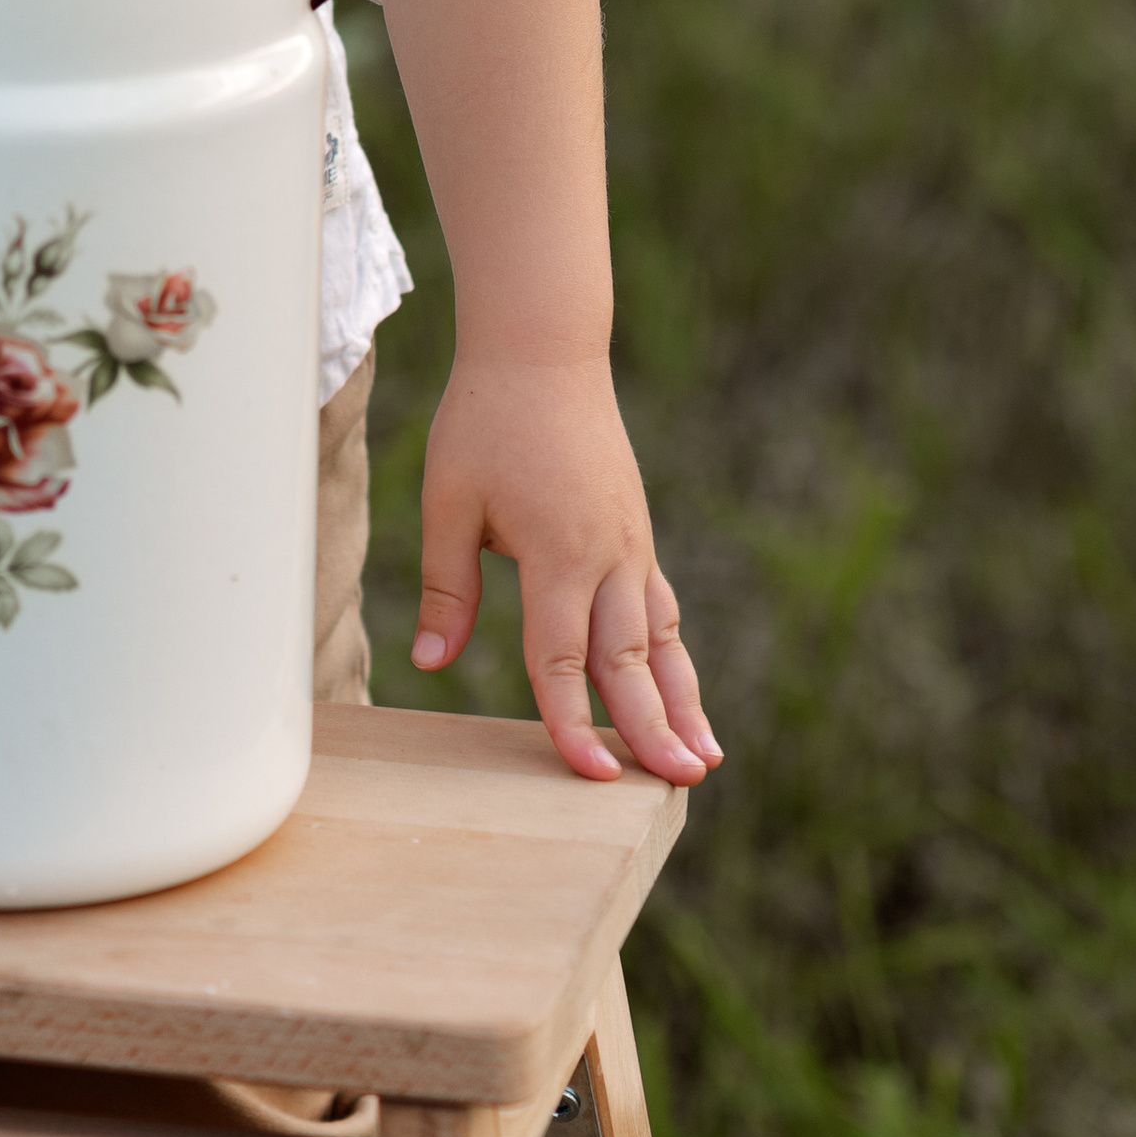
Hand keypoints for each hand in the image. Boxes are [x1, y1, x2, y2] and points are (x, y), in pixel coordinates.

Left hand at [412, 350, 719, 786]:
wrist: (543, 349)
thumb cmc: (485, 420)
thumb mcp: (449, 499)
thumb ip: (447, 585)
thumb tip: (430, 662)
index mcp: (559, 554)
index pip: (562, 661)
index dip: (572, 724)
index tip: (588, 777)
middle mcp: (608, 556)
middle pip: (629, 662)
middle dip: (653, 730)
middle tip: (679, 787)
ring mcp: (630, 543)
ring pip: (659, 639)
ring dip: (681, 700)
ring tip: (705, 758)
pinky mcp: (634, 531)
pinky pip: (658, 605)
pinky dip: (672, 652)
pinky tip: (680, 683)